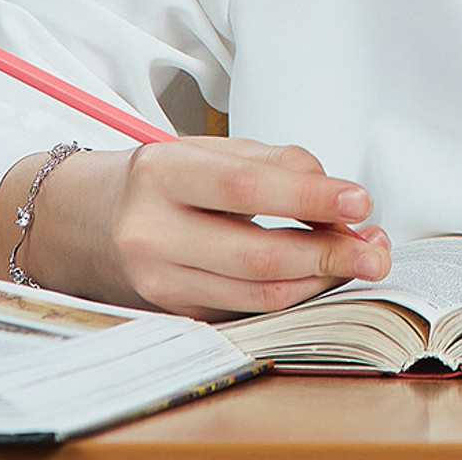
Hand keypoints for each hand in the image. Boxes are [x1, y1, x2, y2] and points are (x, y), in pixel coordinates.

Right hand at [0, 137, 390, 319]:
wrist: (84, 221)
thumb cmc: (162, 177)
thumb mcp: (210, 148)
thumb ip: (275, 164)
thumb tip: (340, 198)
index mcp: (163, 174)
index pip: (248, 188)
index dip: (310, 197)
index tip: (361, 200)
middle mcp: (153, 233)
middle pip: (257, 254)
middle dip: (329, 254)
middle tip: (378, 247)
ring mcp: (158, 283)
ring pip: (256, 293)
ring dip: (319, 280)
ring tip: (362, 259)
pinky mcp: (172, 313)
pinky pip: (244, 308)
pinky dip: (292, 294)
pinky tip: (321, 275)